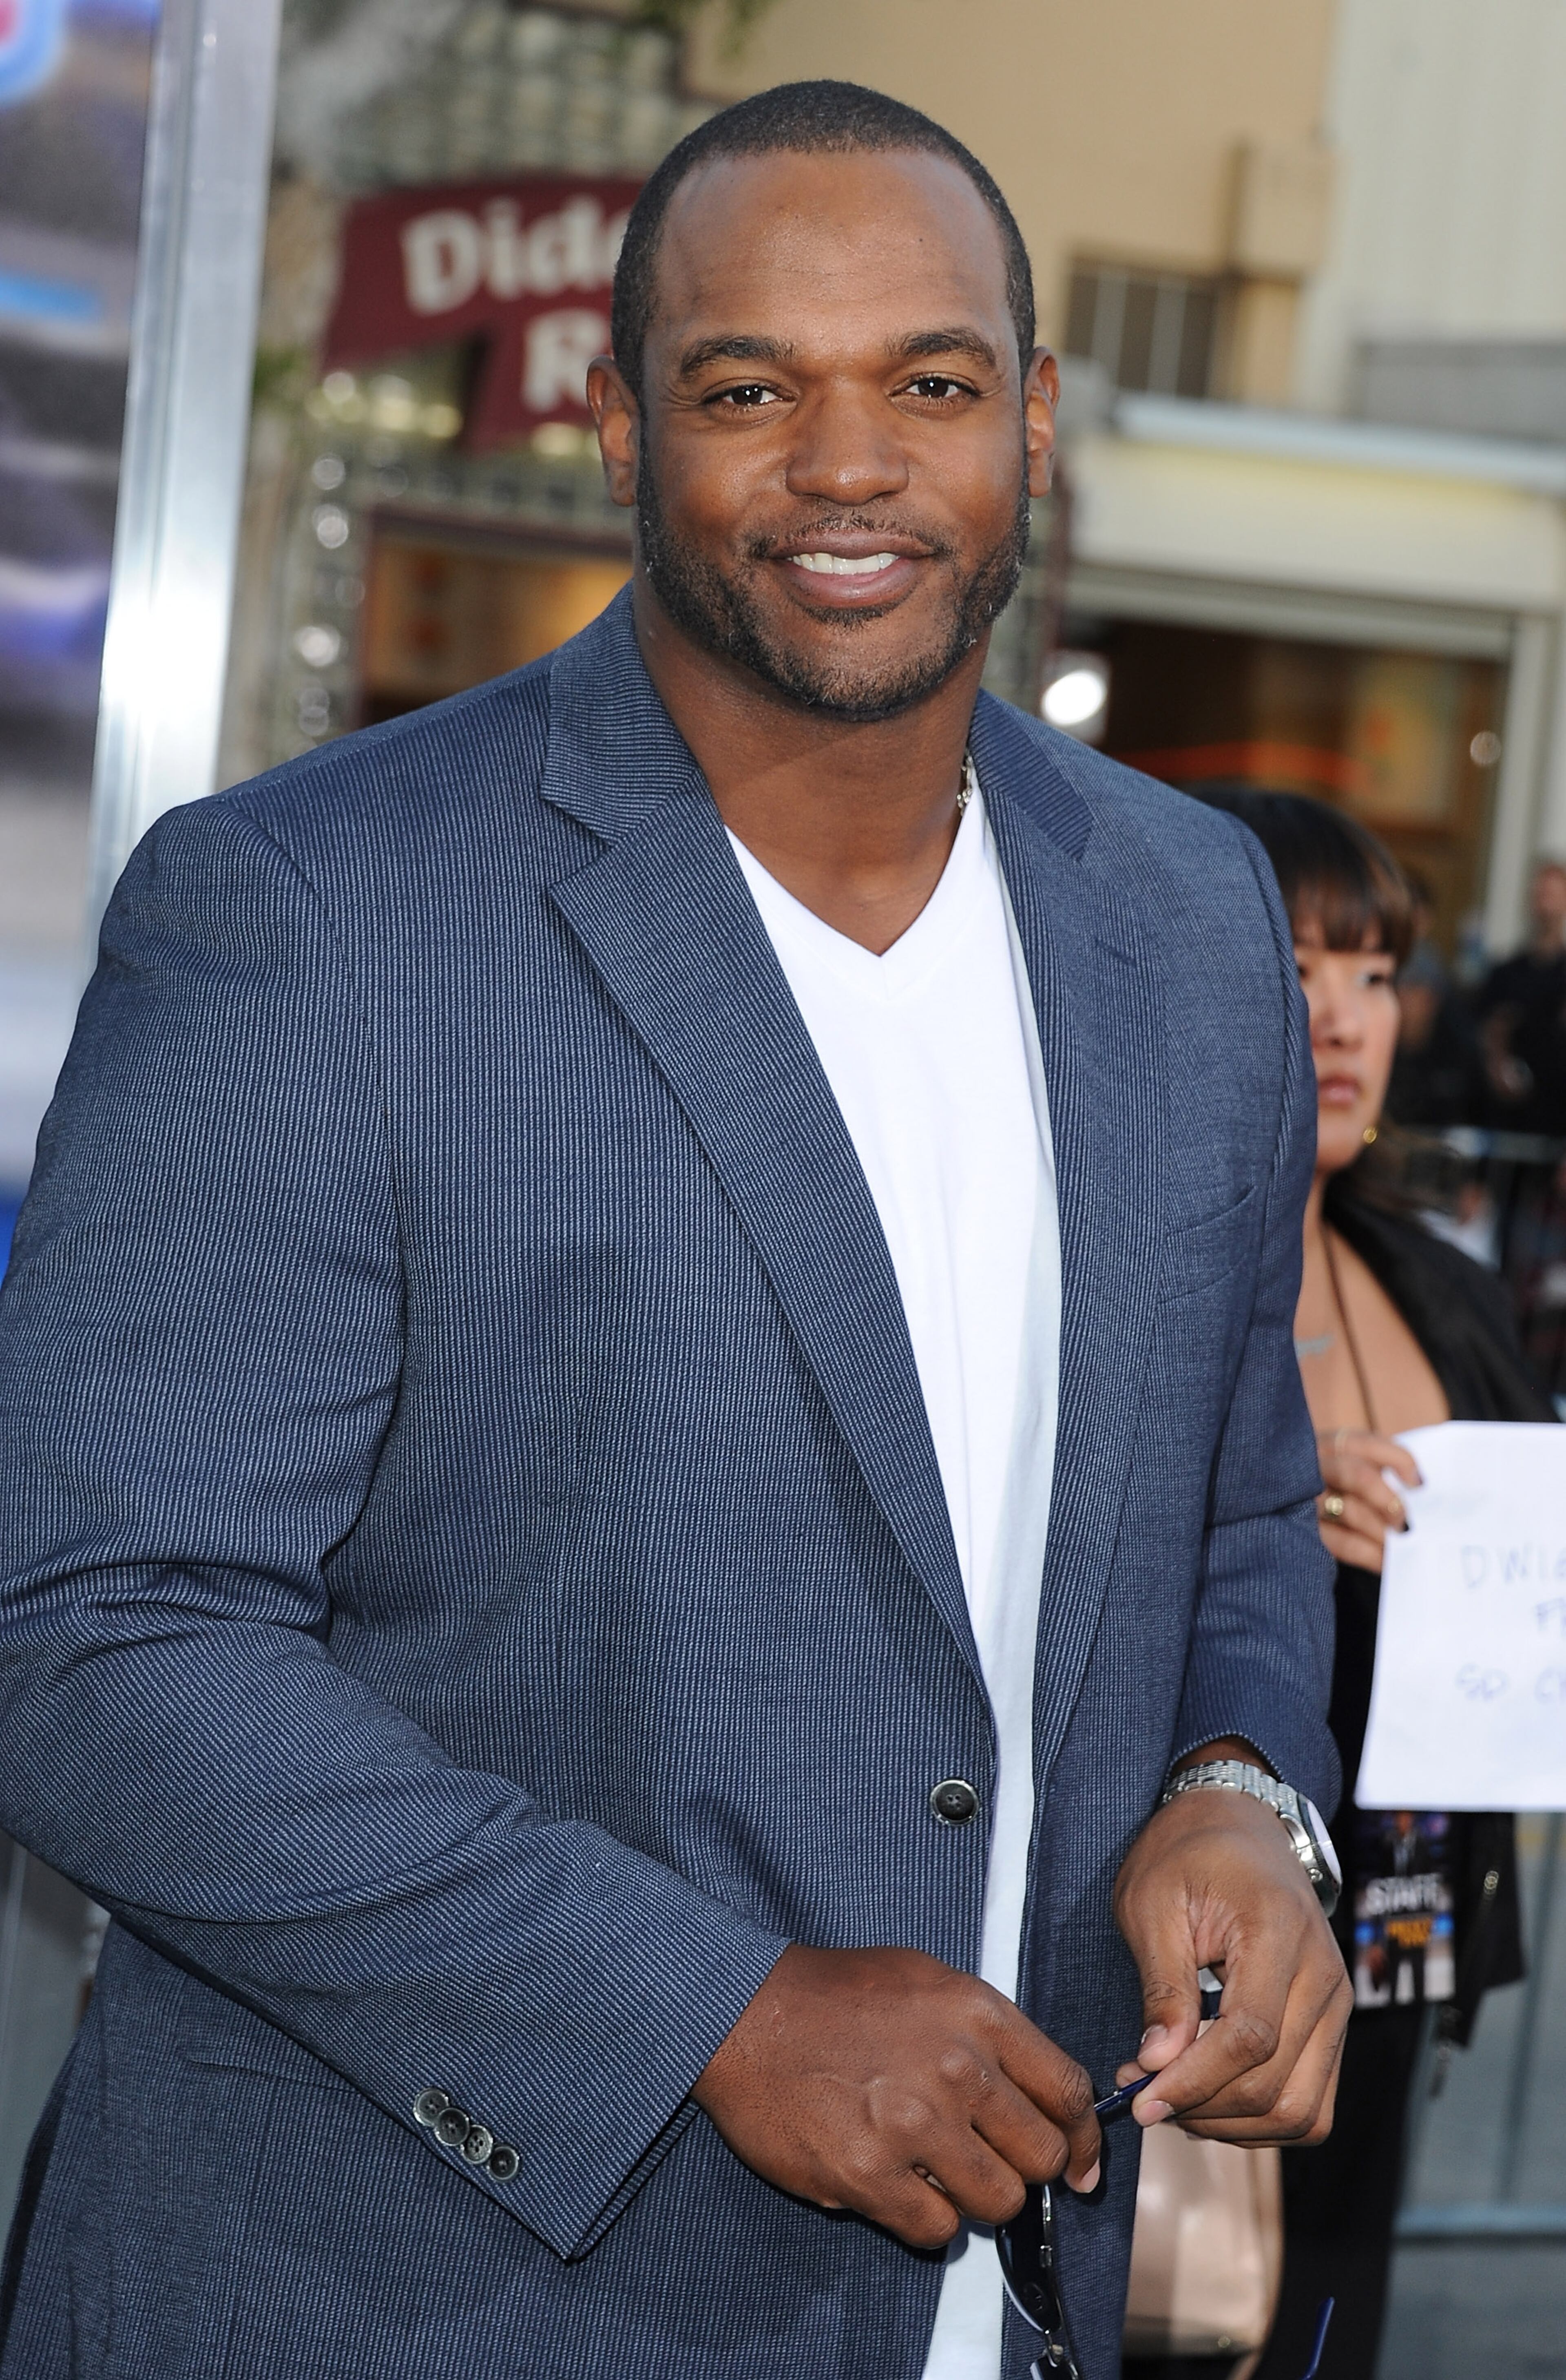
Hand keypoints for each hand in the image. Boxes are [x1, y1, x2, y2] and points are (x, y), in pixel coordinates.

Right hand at [691, 1943, 1099, 2249]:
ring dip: (977, 2195)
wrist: (744, 2012)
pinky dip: (926, 2218)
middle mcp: (957, 2069)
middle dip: (1024, 2165)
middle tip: (988, 2157)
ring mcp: (914, 2125)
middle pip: (1042, 2154)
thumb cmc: (836, 1994)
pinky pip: (938, 2231)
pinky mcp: (870, 2175)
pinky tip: (898, 2184)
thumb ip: (990, 2033)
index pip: (1068, 2091)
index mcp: (977, 2014)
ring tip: (938, 2170)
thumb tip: (1042, 2096)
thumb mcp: (927, 1980)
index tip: (1079, 2160)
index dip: (1083, 2135)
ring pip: (1000, 2200)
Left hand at [1113, 1786, 1350, 2144]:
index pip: (1250, 2037)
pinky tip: (1209, 2098)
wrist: (1240, 1823)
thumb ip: (1162, 1984)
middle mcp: (1324, 1976)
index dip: (1194, 2081)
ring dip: (1231, 2124)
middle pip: (1275, 2085)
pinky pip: (1310, 2103)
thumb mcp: (1153, 1902)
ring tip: (1172, 2099)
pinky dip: (1261, 2119)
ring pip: (1300, 2110)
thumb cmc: (1189, 1853)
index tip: (1140, 2100)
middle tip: (1141, 2096)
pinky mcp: (1330, 2026)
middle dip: (1202, 2107)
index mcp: (1279, 1932)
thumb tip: (1156, 2063)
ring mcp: (1336, 2006)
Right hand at [1316, 1428, 1419, 1572]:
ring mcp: (1306, 1499)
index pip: (1368, 1444)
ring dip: (1383, 1530)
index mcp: (1331, 1445)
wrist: (1285, 1510)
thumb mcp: (1349, 1465)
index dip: (1398, 1460)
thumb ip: (1378, 1470)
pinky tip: (1386, 1561)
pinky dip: (1370, 1553)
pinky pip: (1343, 1542)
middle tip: (1406, 1521)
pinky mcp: (1305, 1531)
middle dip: (1389, 1500)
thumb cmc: (1334, 1487)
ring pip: (1350, 1510)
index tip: (1419, 1483)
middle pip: (1357, 1475)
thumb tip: (1418, 1489)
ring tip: (1402, 1544)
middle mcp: (1315, 1466)